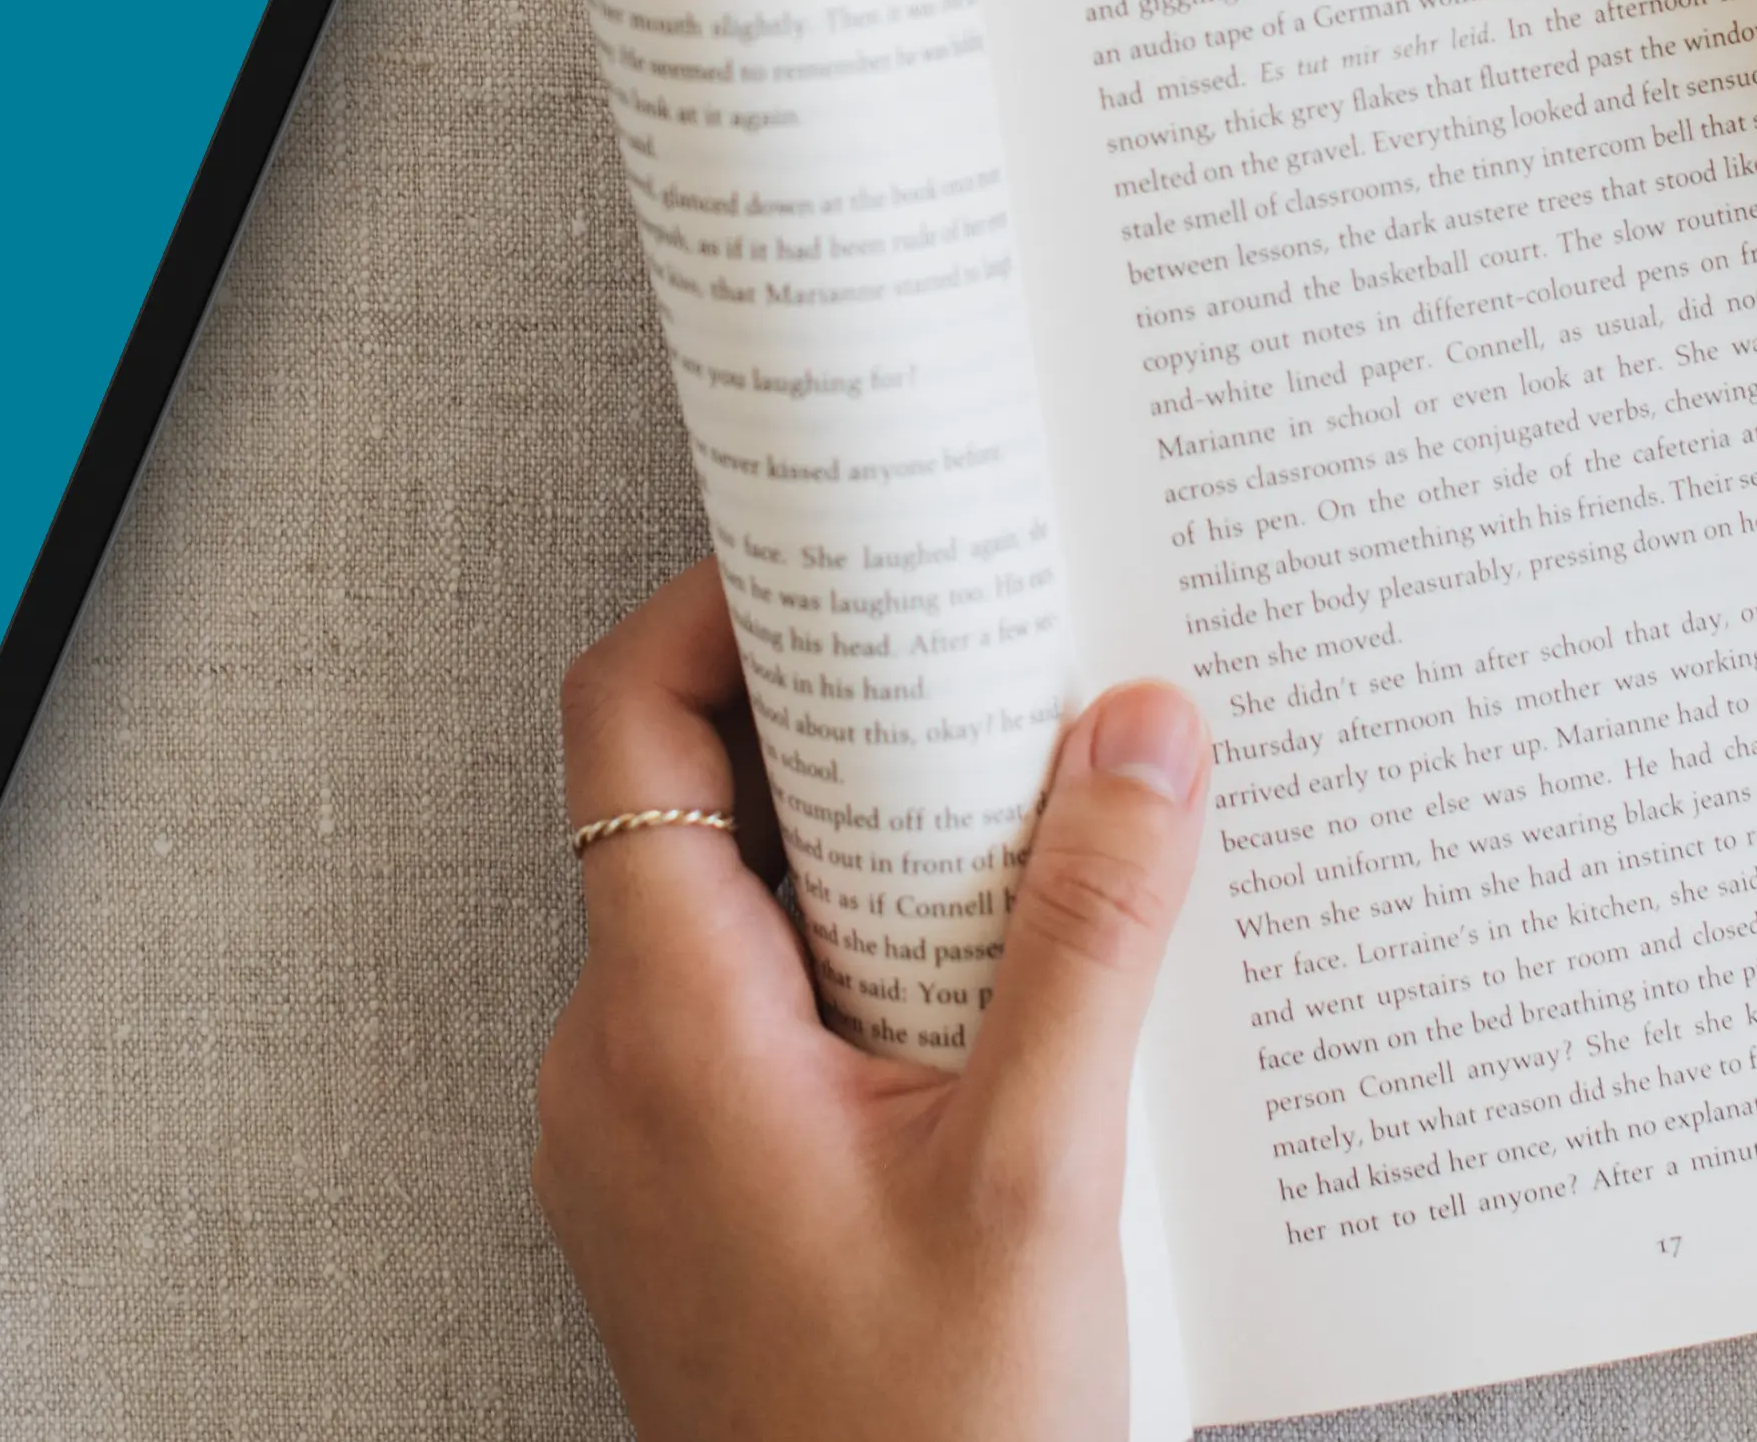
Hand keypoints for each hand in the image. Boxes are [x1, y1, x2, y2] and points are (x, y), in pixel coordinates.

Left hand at [532, 562, 1210, 1441]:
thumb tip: (1140, 732)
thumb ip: (1087, 937)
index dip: (722, 601)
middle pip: (690, 799)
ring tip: (1032, 836)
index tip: (850, 555)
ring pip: (735, 914)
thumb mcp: (1036, 1176)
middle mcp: (616, 1064)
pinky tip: (1007, 1004)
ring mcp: (638, 1140)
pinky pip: (754, 1020)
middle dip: (849, 724)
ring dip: (873, 858)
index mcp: (665, 1022)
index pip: (625, 717)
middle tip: (995, 677)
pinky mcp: (689, 1202)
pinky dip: (864, 971)